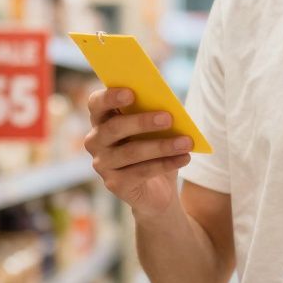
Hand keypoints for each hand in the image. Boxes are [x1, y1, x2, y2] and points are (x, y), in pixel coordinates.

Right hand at [84, 87, 193, 216]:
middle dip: (142, 121)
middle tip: (168, 117)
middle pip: (114, 128)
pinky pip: (141, 172)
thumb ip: (156, 112)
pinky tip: (184, 157)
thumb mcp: (156, 128)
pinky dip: (166, 164)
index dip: (110, 97)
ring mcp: (102, 164)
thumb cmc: (155, 147)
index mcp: (102, 119)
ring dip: (162, 146)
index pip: (96, 103)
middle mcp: (95, 141)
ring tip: (186, 142)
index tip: (131, 93)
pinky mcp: (115, 184)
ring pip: (131, 152)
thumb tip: (170, 103)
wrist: (158, 189)